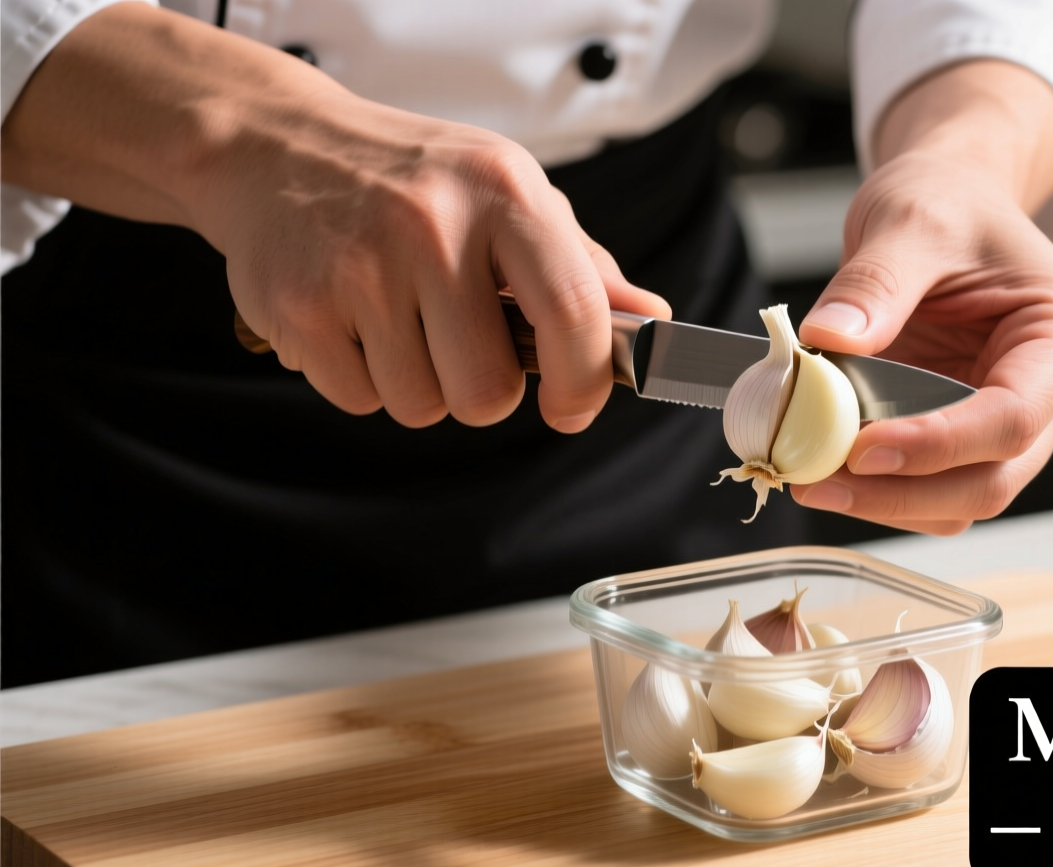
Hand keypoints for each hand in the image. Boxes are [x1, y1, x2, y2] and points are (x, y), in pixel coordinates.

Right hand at [200, 89, 668, 429]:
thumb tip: (651, 321)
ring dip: (418, 383)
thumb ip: (581, 265)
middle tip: (458, 343)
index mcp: (504, 192)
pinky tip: (353, 320)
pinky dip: (362, 379)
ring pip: (423, 405)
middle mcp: (433, 225)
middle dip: (481, 389)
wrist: (274, 145)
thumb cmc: (411, 178)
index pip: (573, 311)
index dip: (583, 381)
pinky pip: (361, 401)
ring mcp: (361, 267)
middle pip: (488, 389)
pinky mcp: (300, 308)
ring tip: (398, 319)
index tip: (571, 408)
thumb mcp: (506, 191)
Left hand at [788, 61, 1052, 534]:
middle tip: (815, 480)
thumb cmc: (950, 205)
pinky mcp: (971, 443)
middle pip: (992, 479)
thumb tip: (829, 339)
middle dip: (901, 492)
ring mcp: (1017, 428)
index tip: (861, 450)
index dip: (938, 445)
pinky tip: (826, 470)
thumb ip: (875, 282)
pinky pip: (932, 491)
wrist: (949, 205)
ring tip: (808, 477)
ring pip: (961, 501)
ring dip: (885, 502)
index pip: (1013, 417)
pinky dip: (879, 491)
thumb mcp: (911, 220)